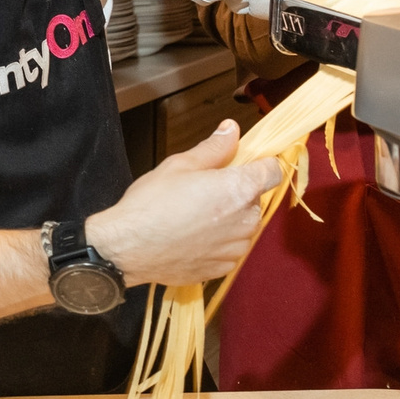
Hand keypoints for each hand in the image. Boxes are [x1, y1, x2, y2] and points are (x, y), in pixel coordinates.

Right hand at [89, 119, 282, 286]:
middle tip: (204, 192)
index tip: (246, 166)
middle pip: (255, 201)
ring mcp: (234, 248)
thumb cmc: (149, 206)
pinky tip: (191, 237)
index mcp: (238, 190)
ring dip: (228, 220)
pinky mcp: (222, 267)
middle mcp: (244, 221)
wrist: (126, 248)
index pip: (273, 172)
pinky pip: (229, 250)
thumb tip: (231, 130)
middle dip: (237, 194)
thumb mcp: (179, 165)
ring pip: (243, 227)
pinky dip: (216, 243)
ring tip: (195, 217)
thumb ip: (213, 148)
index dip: (260, 165)